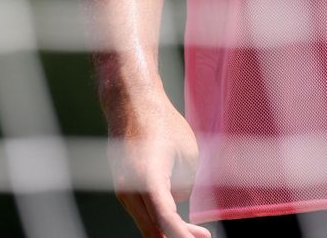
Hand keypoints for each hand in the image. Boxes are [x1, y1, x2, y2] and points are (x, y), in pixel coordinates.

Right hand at [107, 91, 212, 237]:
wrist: (130, 102)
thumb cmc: (161, 123)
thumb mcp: (188, 153)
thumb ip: (184, 186)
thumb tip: (176, 203)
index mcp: (148, 176)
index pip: (165, 218)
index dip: (182, 235)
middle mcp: (130, 187)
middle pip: (155, 227)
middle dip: (179, 236)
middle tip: (203, 236)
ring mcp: (123, 189)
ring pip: (147, 222)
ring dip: (169, 229)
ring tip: (197, 232)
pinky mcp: (123, 187)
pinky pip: (142, 211)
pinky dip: (159, 218)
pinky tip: (177, 220)